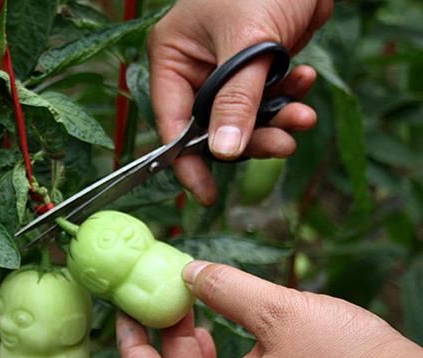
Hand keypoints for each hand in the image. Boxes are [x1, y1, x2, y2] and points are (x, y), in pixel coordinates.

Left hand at [116, 261, 422, 357]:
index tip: (124, 311)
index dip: (129, 345)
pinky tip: (225, 325)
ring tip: (193, 304)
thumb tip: (189, 272)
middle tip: (167, 295)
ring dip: (191, 342)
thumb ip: (226, 289)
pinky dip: (218, 354)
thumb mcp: (278, 311)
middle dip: (165, 334)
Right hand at [148, 0, 334, 204]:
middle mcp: (193, 68)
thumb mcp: (249, 45)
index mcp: (173, 58)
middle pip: (212, 127)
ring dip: (275, 122)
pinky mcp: (253, 69)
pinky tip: (305, 84)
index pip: (173, 123)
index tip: (205, 193)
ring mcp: (224, 70)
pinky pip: (265, 100)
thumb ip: (236, 100)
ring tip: (303, 117)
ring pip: (242, 119)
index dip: (189, 161)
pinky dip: (287, 100)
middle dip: (249, 139)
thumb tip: (224, 152)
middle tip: (282, 146)